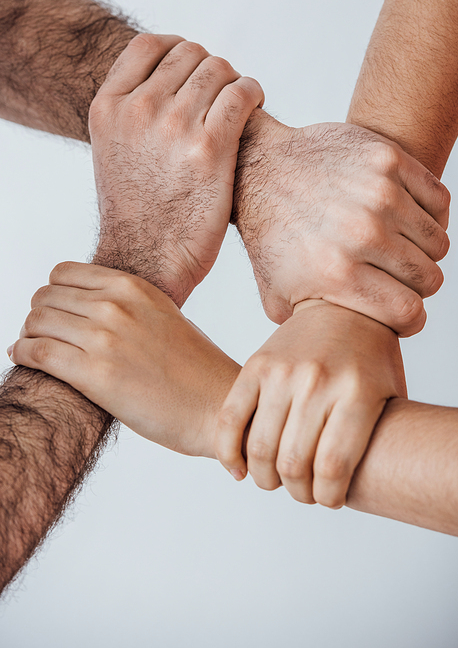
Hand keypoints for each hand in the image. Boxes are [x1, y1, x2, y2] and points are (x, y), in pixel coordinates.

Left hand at [8, 262, 239, 457]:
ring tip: (32, 348)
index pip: (64, 273)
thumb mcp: (163, 316)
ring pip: (36, 322)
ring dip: (28, 335)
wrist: (215, 405)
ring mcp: (104, 338)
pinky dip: (21, 354)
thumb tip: (89, 309)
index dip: (52, 293)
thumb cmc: (195, 368)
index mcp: (133, 288)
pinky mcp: (94, 374)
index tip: (54, 312)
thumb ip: (127, 306)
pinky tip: (23, 359)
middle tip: (40, 334)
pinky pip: (36, 352)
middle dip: (38, 316)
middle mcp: (116, 306)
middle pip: (46, 297)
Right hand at [90, 33, 263, 305]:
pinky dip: (253, 94)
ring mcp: (173, 126)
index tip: (193, 73)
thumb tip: (168, 82)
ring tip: (238, 106)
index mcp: (108, 107)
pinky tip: (253, 108)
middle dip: (211, 71)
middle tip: (222, 98)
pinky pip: (243, 93)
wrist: (146, 262)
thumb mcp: (114, 150)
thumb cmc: (137, 212)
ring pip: (219, 69)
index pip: (149, 44)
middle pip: (190, 54)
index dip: (178, 50)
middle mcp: (138, 110)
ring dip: (234, 83)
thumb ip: (133, 113)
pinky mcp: (211, 148)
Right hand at [215, 300, 406, 507]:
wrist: (341, 304)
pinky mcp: (256, 365)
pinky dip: (229, 453)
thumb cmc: (371, 357)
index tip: (329, 498)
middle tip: (304, 491)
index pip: (332, 469)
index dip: (327, 497)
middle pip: (293, 465)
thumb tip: (372, 486)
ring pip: (260, 450)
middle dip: (298, 492)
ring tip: (277, 480)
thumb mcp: (392, 394)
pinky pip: (230, 420)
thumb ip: (380, 437)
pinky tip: (240, 468)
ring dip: (266, 479)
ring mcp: (283, 372)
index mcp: (357, 393)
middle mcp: (318, 381)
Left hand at [233, 113, 449, 335]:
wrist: (259, 167)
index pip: (409, 312)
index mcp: (337, 273)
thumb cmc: (270, 232)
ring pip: (438, 240)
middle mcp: (362, 233)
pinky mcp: (388, 159)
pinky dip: (429, 213)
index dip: (410, 319)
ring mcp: (379, 192)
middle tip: (395, 278)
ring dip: (422, 250)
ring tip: (397, 247)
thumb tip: (337, 350)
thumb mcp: (276, 293)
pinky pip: (439, 200)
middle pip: (429, 278)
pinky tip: (404, 218)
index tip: (401, 312)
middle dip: (416, 286)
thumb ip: (311, 329)